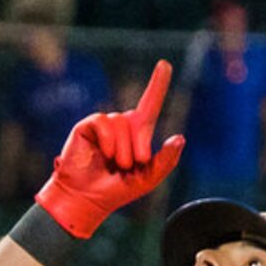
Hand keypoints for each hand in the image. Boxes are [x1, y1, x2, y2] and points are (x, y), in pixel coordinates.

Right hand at [35, 60, 184, 240]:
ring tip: (115, 165)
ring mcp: (103, 125)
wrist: (84, 200)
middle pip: (141, 120)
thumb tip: (180, 137)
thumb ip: (166, 161)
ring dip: (123, 148)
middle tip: (133, 164)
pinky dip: (109, 139)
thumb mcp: (147, 180)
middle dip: (140, 143)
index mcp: (136, 136)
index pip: (149, 106)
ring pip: (123, 122)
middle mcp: (121, 126)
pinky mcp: (87, 126)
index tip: (164, 64)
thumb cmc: (115, 192)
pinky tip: (105, 154)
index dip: (157, 85)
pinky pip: (104, 121)